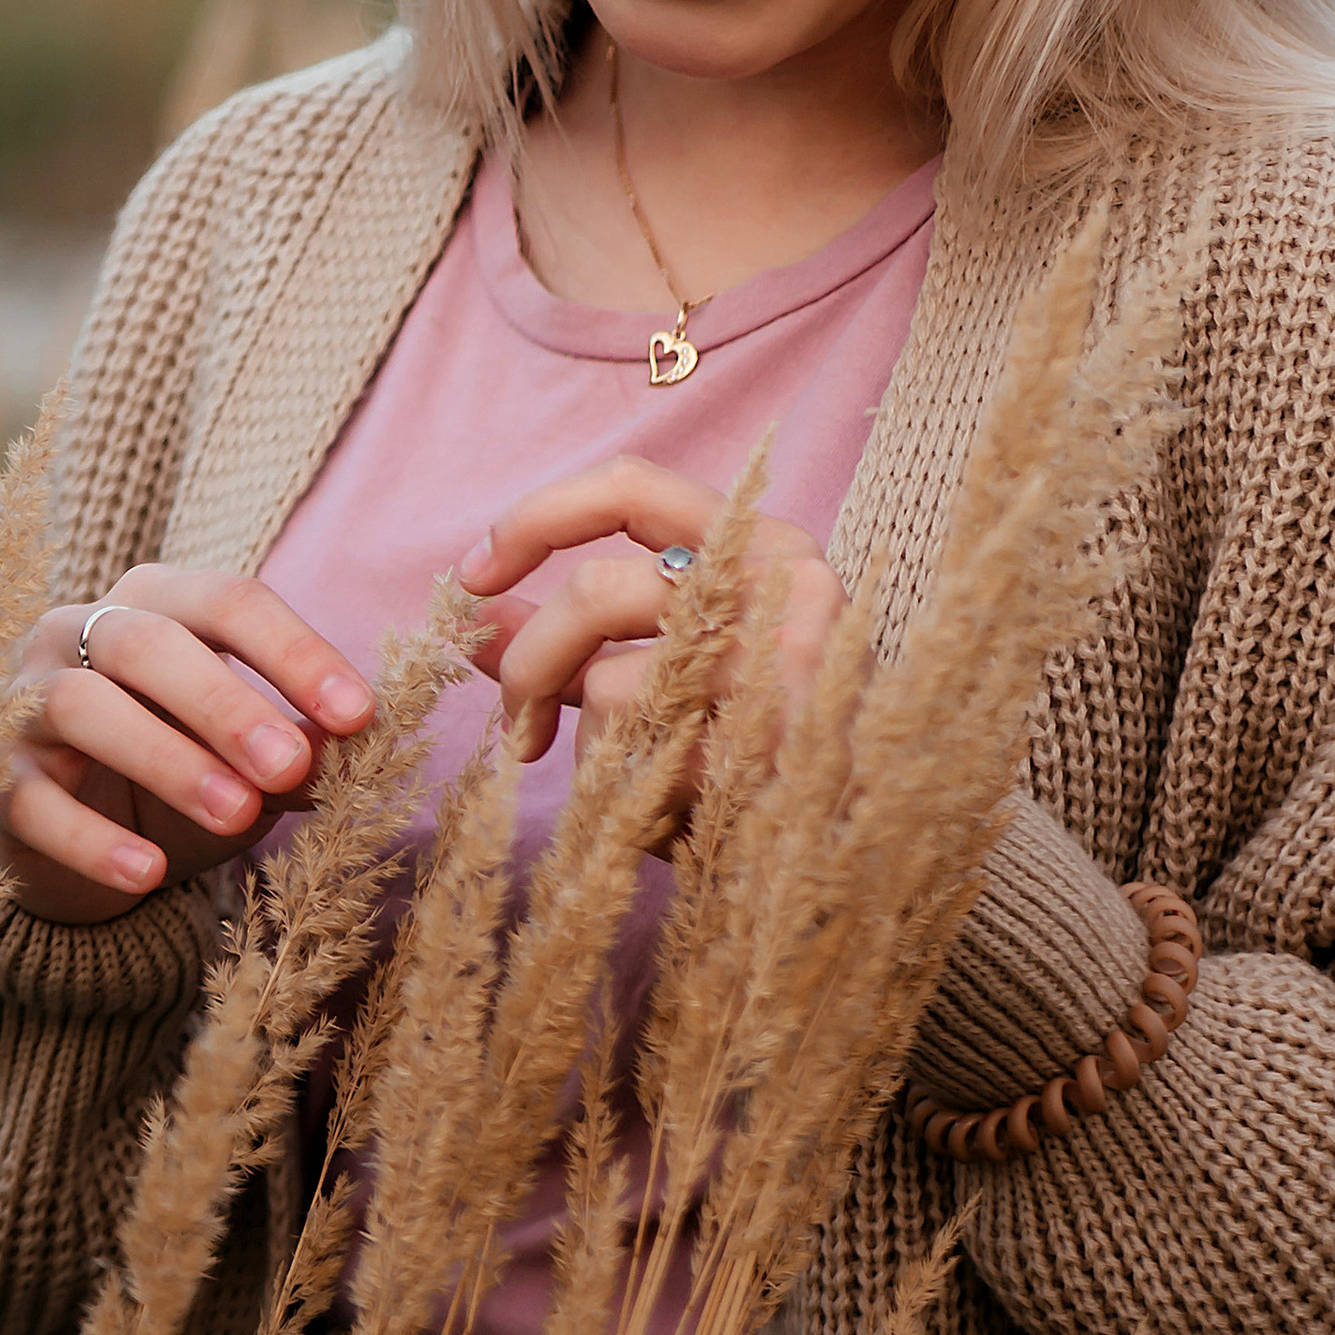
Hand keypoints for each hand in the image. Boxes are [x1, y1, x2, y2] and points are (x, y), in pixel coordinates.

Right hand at [0, 565, 374, 924]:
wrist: (76, 847)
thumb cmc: (174, 773)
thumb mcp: (242, 759)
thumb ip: (293, 746)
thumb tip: (355, 748)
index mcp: (153, 601)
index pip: (227, 601)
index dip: (295, 653)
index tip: (359, 715)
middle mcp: (77, 632)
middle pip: (148, 643)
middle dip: (226, 703)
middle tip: (292, 764)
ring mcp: (24, 704)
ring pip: (82, 706)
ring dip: (166, 759)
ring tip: (237, 814)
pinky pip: (34, 803)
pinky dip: (92, 840)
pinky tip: (148, 872)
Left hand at [457, 456, 853, 833]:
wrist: (861, 847)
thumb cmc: (762, 754)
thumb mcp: (672, 673)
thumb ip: (581, 640)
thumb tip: (478, 612)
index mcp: (763, 544)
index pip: (631, 486)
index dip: (537, 518)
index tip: (474, 575)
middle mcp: (782, 579)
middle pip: (595, 591)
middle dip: (528, 665)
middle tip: (515, 726)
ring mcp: (782, 654)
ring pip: (610, 682)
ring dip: (587, 748)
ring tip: (628, 785)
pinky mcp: (771, 732)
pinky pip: (642, 755)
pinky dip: (624, 795)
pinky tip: (674, 815)